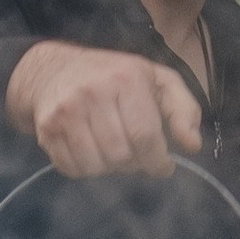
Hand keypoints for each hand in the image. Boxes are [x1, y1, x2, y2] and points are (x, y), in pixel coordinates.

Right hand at [6, 41, 202, 178]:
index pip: (145, 135)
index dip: (158, 161)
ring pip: (96, 167)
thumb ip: (183, 109)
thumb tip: (193, 146)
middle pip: (121, 155)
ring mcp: (66, 112)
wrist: (53, 69)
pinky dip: (84, 169)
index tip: (163, 166)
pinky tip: (89, 150)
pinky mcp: (47, 129)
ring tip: (111, 150)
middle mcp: (93, 92)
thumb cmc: (114, 77)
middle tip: (133, 153)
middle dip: (133, 163)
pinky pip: (72, 169)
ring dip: (109, 168)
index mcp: (126, 79)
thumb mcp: (156, 80)